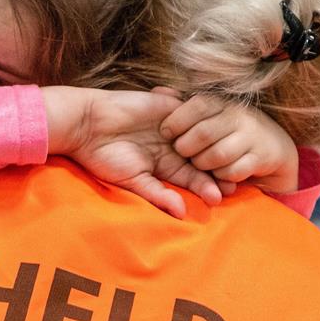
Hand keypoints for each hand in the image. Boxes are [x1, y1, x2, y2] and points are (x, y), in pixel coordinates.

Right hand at [44, 87, 223, 218]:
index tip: (221, 197)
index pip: (193, 178)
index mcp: (165, 167)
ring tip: (224, 160)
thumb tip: (181, 214)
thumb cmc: (105, 156)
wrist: (87, 124)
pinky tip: (211, 134)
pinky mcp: (169, 106)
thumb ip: (157, 194)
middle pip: (204, 159)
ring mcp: (173, 127)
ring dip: (214, 147)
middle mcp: (173, 147)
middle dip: (218, 171)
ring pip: (203, 137)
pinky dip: (202, 121)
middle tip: (232, 182)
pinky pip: (193, 112)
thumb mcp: (132, 180)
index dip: (207, 186)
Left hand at [160, 93, 299, 193]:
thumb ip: (183, 104)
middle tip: (182, 152)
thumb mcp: (209, 113)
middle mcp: (239, 115)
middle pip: (203, 134)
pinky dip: (221, 176)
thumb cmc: (229, 129)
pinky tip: (219, 172)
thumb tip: (157, 91)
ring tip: (199, 163)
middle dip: (185, 148)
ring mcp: (252, 136)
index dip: (176, 121)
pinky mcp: (261, 157)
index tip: (166, 133)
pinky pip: (233, 172)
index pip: (197, 105)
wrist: (271, 145)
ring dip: (202, 163)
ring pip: (217, 155)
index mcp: (222, 102)